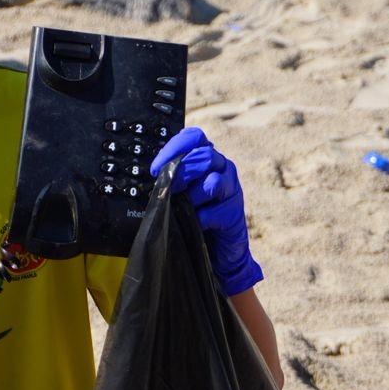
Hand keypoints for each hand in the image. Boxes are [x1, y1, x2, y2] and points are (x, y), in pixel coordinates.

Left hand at [150, 127, 262, 295]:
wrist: (214, 252)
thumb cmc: (192, 217)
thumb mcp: (178, 193)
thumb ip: (171, 179)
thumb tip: (152, 174)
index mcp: (206, 158)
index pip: (194, 137)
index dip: (174, 148)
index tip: (155, 169)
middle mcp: (223, 168)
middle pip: (204, 155)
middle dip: (181, 172)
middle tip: (169, 189)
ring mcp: (232, 189)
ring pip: (213, 181)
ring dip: (193, 197)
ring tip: (185, 209)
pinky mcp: (236, 213)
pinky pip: (218, 210)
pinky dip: (203, 218)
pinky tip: (197, 224)